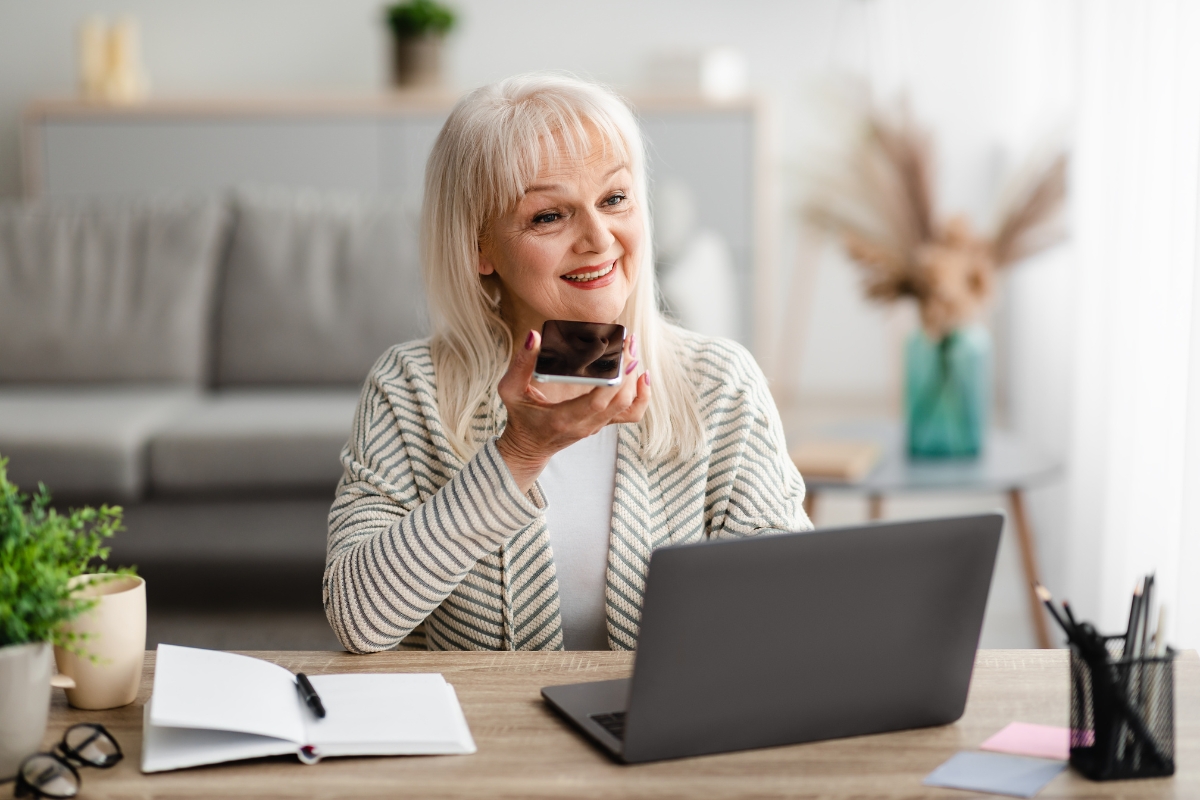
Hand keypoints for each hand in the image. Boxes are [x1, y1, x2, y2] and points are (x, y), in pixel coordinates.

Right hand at [496, 329, 650, 493]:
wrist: (528, 448)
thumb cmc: (519, 417)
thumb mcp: (510, 390)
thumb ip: (521, 364)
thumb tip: (534, 336)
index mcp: (563, 418)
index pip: (597, 402)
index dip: (614, 379)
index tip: (620, 351)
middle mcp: (585, 425)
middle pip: (619, 401)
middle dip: (628, 370)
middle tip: (627, 341)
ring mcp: (597, 426)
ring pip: (628, 406)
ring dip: (635, 379)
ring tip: (631, 350)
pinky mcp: (603, 424)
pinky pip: (631, 413)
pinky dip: (641, 396)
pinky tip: (642, 375)